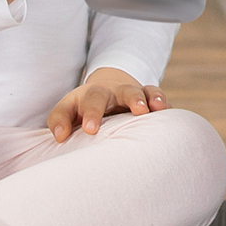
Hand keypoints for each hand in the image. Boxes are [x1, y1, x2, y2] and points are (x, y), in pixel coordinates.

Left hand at [47, 67, 170, 142]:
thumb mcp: (68, 110)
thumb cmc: (84, 108)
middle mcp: (109, 92)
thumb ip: (59, 121)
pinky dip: (160, 100)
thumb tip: (60, 137)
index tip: (89, 129)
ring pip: (135, 90)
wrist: (109, 88)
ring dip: (141, 98)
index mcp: (88, 96)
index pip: (87, 102)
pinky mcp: (146, 96)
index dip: (89, 114)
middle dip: (121, 101)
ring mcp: (129, 92)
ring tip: (148, 109)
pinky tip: (165, 110)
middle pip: (112, 92)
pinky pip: (154, 93)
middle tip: (132, 113)